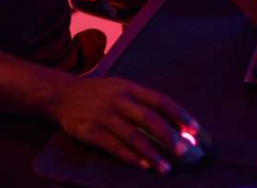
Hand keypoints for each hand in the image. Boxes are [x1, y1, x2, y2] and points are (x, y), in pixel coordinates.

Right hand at [54, 76, 197, 174]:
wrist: (61, 95)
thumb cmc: (98, 94)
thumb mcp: (120, 87)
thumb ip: (141, 101)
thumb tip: (172, 122)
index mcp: (129, 88)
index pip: (160, 100)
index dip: (179, 115)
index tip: (195, 130)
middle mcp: (118, 100)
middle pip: (149, 119)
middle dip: (169, 137)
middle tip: (185, 152)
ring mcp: (104, 116)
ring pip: (133, 136)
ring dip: (152, 153)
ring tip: (167, 168)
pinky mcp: (90, 131)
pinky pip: (114, 146)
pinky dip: (130, 157)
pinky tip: (144, 166)